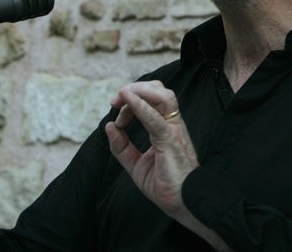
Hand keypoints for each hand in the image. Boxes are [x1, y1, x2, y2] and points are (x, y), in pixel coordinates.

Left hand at [106, 81, 197, 216]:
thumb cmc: (165, 184)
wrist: (183, 202)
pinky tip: (127, 100)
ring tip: (121, 97)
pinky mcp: (170, 140)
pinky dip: (140, 106)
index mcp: (167, 127)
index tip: (116, 115)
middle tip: (115, 101)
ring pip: (162, 96)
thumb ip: (122, 147)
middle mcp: (172, 124)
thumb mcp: (136, 164)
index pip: (152, 100)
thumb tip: (109, 126)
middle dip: (134, 89)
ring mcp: (173, 130)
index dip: (131, 101)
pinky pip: (155, 118)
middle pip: (158, 91)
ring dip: (138, 92)